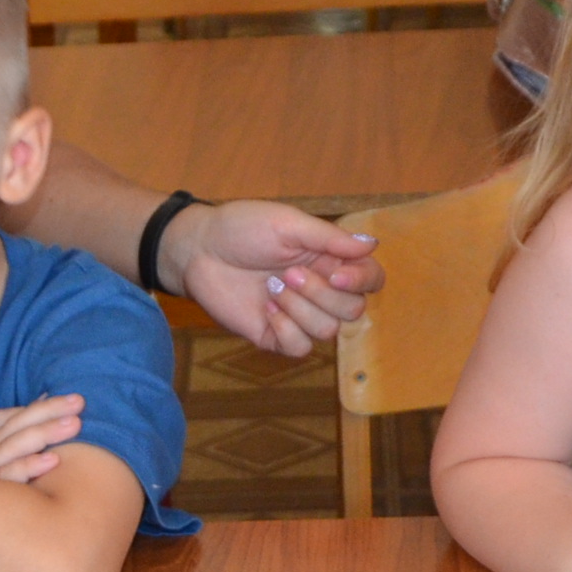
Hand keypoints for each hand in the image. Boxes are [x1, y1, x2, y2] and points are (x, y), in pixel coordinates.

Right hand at [0, 395, 83, 485]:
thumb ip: (7, 456)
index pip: (3, 420)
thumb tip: (40, 431)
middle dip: (46, 412)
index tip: (66, 397)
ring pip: (9, 447)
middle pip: (11, 428)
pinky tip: (53, 461)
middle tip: (78, 403)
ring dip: (44, 432)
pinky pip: (4, 479)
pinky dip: (28, 467)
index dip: (34, 406)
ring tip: (74, 424)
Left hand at [164, 202, 378, 356]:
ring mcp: (298, 314)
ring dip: (300, 308)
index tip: (336, 273)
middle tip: (287, 273)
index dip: (362, 281)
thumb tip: (372, 244)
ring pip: (328, 330)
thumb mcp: (288, 224)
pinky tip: (267, 309)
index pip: (371, 279)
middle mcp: (320, 289)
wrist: (199, 250)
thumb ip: (329, 238)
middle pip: (353, 309)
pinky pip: (300, 348)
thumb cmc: (242, 228)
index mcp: (330, 259)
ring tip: (271, 286)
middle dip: (322, 293)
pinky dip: (287, 329)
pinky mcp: (275, 335)